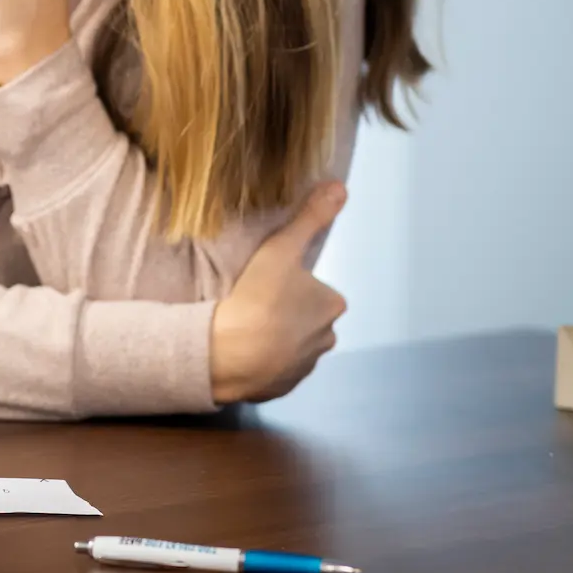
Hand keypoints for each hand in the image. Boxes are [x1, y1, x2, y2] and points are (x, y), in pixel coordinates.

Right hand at [210, 183, 349, 403]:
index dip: (289, 285)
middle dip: (285, 313)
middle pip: (306, 318)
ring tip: (243, 328)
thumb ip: (310, 218)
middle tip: (251, 304)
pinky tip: (242, 350)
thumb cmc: (259, 298)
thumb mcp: (282, 248)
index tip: (265, 285)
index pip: (314, 290)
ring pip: (292, 344)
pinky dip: (263, 361)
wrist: (232, 354)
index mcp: (331, 304)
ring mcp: (305, 366)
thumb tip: (341, 186)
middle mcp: (327, 338)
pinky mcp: (283, 387)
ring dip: (274, 338)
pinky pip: (275, 368)